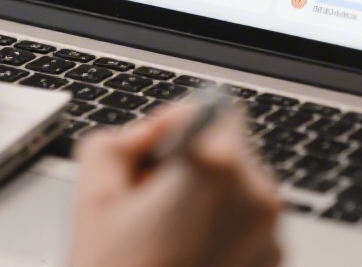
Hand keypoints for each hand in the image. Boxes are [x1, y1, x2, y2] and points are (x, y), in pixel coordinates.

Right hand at [70, 103, 283, 266]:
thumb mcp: (92, 191)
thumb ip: (120, 138)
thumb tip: (150, 132)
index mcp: (215, 167)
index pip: (215, 108)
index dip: (181, 125)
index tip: (158, 150)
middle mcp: (255, 197)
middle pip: (229, 151)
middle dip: (193, 166)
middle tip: (149, 201)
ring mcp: (269, 236)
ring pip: (240, 192)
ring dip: (209, 201)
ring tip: (165, 237)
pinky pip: (249, 229)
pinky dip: (222, 234)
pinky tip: (184, 258)